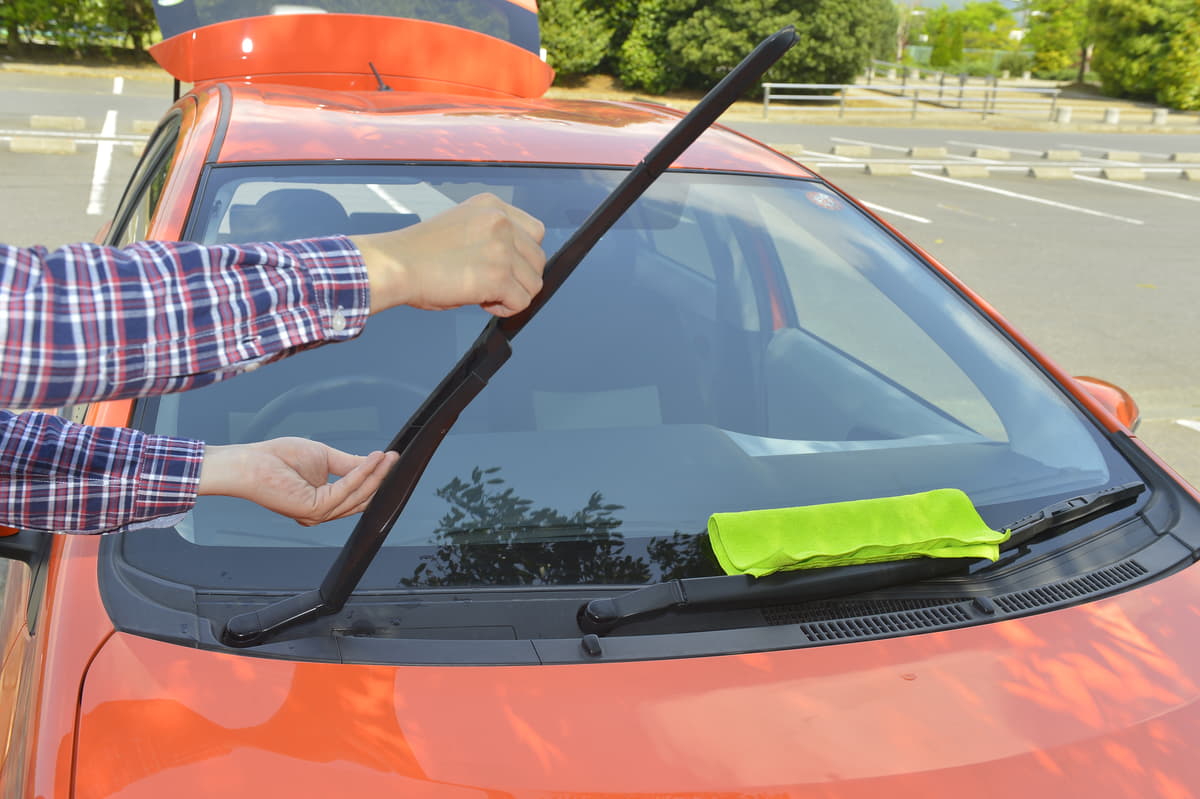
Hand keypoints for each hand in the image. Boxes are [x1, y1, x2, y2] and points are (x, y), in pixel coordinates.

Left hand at [197, 438, 398, 525]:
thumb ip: (350, 464)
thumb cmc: (278, 458)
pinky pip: (347, 489)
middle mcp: (321, 514)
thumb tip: (373, 463)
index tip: (391, 459)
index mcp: (322, 504)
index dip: (375, 477)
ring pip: (358, 495)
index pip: (356, 494)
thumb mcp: (324, 457)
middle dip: (381, 477)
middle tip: (396, 458)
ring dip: (376, 474)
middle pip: (362, 497)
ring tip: (389, 457)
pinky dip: (363, 473)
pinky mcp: (315, 509)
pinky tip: (374, 459)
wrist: (251, 463)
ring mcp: (318, 515)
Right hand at [351, 193, 546, 317]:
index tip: (500, 266)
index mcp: (492, 205)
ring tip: (484, 294)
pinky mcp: (498, 277)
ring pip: (534, 283)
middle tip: (490, 284)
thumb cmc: (419, 252)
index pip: (535, 231)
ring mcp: (502, 249)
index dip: (521, 255)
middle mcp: (501, 221)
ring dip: (512, 294)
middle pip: (538, 259)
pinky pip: (522, 302)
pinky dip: (505, 309)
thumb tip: (517, 265)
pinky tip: (483, 303)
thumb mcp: (462, 227)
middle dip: (519, 277)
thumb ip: (491, 236)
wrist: (394, 264)